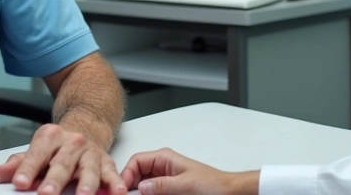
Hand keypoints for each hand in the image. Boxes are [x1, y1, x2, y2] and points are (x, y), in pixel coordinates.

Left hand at [0, 123, 125, 194]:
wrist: (88, 126)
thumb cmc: (58, 145)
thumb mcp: (38, 149)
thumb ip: (20, 163)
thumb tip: (1, 173)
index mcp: (50, 137)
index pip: (37, 155)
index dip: (27, 169)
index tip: (19, 183)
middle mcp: (72, 143)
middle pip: (62, 164)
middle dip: (54, 180)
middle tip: (46, 194)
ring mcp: (90, 152)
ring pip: (88, 169)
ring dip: (86, 184)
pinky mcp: (106, 162)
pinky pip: (112, 173)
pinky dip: (116, 183)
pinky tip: (117, 192)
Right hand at [121, 148, 257, 194]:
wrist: (228, 193)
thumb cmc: (213, 184)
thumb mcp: (185, 185)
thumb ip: (162, 185)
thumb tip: (141, 187)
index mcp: (165, 158)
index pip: (136, 161)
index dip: (126, 174)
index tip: (122, 189)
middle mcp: (162, 167)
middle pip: (136, 174)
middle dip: (129, 185)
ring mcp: (164, 180)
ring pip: (142, 186)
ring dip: (137, 192)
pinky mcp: (168, 191)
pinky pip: (151, 193)